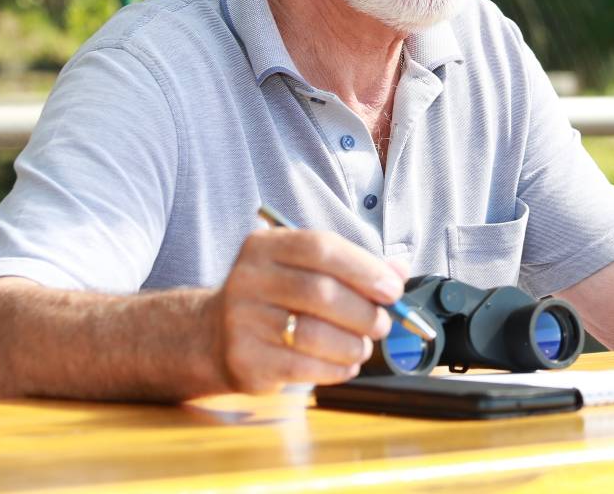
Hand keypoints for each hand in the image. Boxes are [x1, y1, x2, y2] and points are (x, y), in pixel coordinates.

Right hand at [206, 227, 406, 392]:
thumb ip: (352, 266)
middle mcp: (248, 278)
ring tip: (363, 346)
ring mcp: (242, 320)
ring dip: (353, 344)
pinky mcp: (245, 360)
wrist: (214, 335)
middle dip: (363, 312)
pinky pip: (303, 367)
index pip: (321, 247)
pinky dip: (336, 368)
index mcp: (266, 246)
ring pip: (314, 334)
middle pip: (321, 292)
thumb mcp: (305, 269)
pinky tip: (345, 365)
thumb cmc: (275, 297)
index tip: (392, 289)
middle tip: (382, 323)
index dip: (364, 268)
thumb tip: (398, 272)